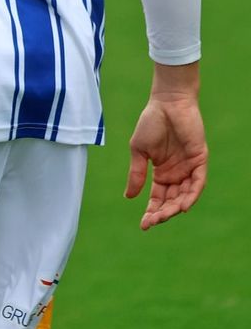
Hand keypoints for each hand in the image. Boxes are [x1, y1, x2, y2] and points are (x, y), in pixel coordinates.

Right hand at [126, 83, 206, 230]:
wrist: (167, 103)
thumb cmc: (150, 123)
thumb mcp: (139, 151)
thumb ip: (136, 173)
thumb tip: (129, 197)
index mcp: (161, 172)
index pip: (158, 198)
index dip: (151, 211)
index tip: (143, 225)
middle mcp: (176, 174)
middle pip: (172, 200)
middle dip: (163, 213)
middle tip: (152, 221)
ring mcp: (189, 168)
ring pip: (185, 195)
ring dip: (176, 207)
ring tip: (165, 216)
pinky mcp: (200, 160)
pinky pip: (198, 182)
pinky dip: (192, 195)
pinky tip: (183, 205)